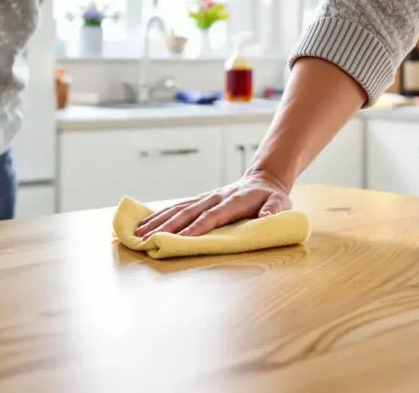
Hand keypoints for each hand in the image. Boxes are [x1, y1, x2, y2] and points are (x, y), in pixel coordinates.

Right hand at [134, 171, 291, 238]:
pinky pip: (177, 208)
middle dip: (167, 226)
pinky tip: (145, 223)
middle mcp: (214, 198)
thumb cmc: (271, 197)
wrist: (263, 180)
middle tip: (148, 238)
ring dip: (157, 221)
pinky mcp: (199, 201)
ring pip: (177, 209)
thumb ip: (274, 211)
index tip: (182, 238)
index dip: (197, 227)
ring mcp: (205, 198)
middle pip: (187, 212)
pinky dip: (160, 215)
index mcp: (232, 202)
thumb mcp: (280, 203)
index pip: (212, 216)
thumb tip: (267, 218)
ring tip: (138, 233)